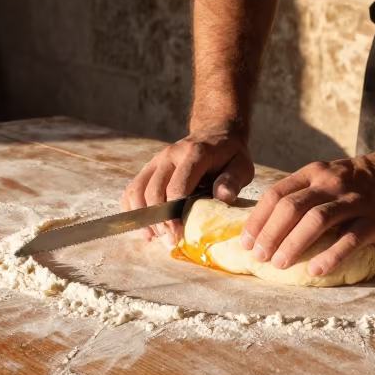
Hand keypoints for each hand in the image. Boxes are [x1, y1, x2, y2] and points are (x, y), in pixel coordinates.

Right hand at [122, 126, 254, 242]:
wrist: (215, 133)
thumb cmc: (229, 155)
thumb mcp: (241, 165)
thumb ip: (233, 180)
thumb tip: (222, 197)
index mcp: (194, 154)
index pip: (176, 186)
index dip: (174, 213)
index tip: (179, 234)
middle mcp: (170, 155)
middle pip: (153, 191)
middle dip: (159, 220)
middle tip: (170, 241)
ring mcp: (156, 160)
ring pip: (137, 190)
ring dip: (143, 216)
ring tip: (154, 237)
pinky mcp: (149, 167)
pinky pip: (132, 189)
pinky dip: (133, 209)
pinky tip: (144, 227)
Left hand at [239, 148, 374, 276]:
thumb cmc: (355, 183)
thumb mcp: (324, 177)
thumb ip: (301, 195)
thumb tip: (266, 228)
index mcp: (313, 173)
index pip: (276, 195)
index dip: (258, 220)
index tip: (246, 243)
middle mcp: (330, 183)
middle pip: (292, 208)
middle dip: (271, 234)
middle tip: (259, 257)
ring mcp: (353, 200)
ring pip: (316, 220)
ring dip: (294, 244)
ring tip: (279, 264)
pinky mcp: (373, 219)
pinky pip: (349, 238)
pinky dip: (330, 255)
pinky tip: (315, 270)